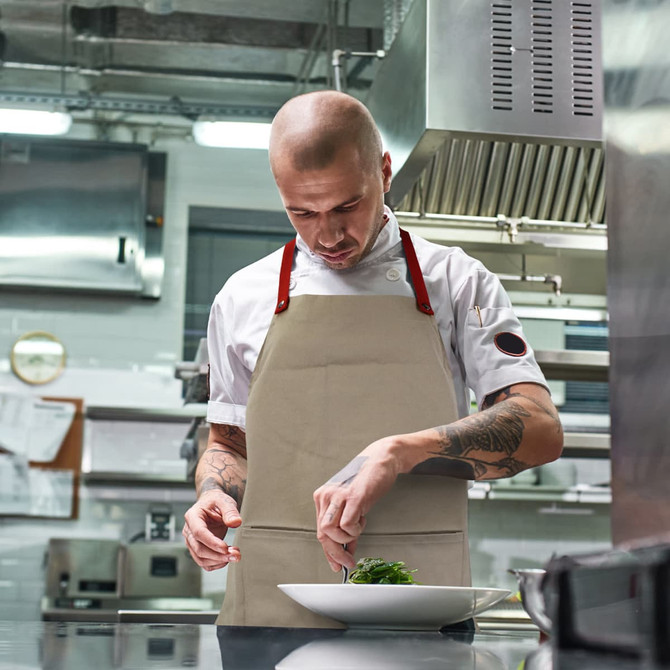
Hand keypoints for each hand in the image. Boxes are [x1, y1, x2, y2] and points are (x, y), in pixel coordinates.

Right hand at [183, 490, 241, 570]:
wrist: (212, 504)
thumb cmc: (216, 502)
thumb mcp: (224, 501)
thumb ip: (230, 511)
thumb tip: (236, 522)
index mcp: (192, 516)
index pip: (199, 532)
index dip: (212, 542)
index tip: (225, 548)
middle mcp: (189, 530)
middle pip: (199, 549)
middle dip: (218, 555)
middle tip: (235, 554)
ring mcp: (192, 541)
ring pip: (200, 558)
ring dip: (218, 561)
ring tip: (235, 555)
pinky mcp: (197, 548)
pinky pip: (204, 562)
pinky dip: (216, 564)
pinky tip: (227, 558)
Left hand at [313, 437, 401, 571]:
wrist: (381, 459)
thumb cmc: (368, 480)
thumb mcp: (353, 504)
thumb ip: (347, 525)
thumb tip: (347, 549)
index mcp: (323, 497)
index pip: (320, 530)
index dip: (328, 551)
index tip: (337, 564)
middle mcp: (326, 495)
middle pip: (322, 533)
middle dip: (335, 553)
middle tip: (348, 562)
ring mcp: (338, 495)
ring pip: (330, 531)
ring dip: (346, 539)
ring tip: (358, 528)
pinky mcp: (353, 497)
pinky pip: (347, 525)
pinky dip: (355, 530)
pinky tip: (362, 520)